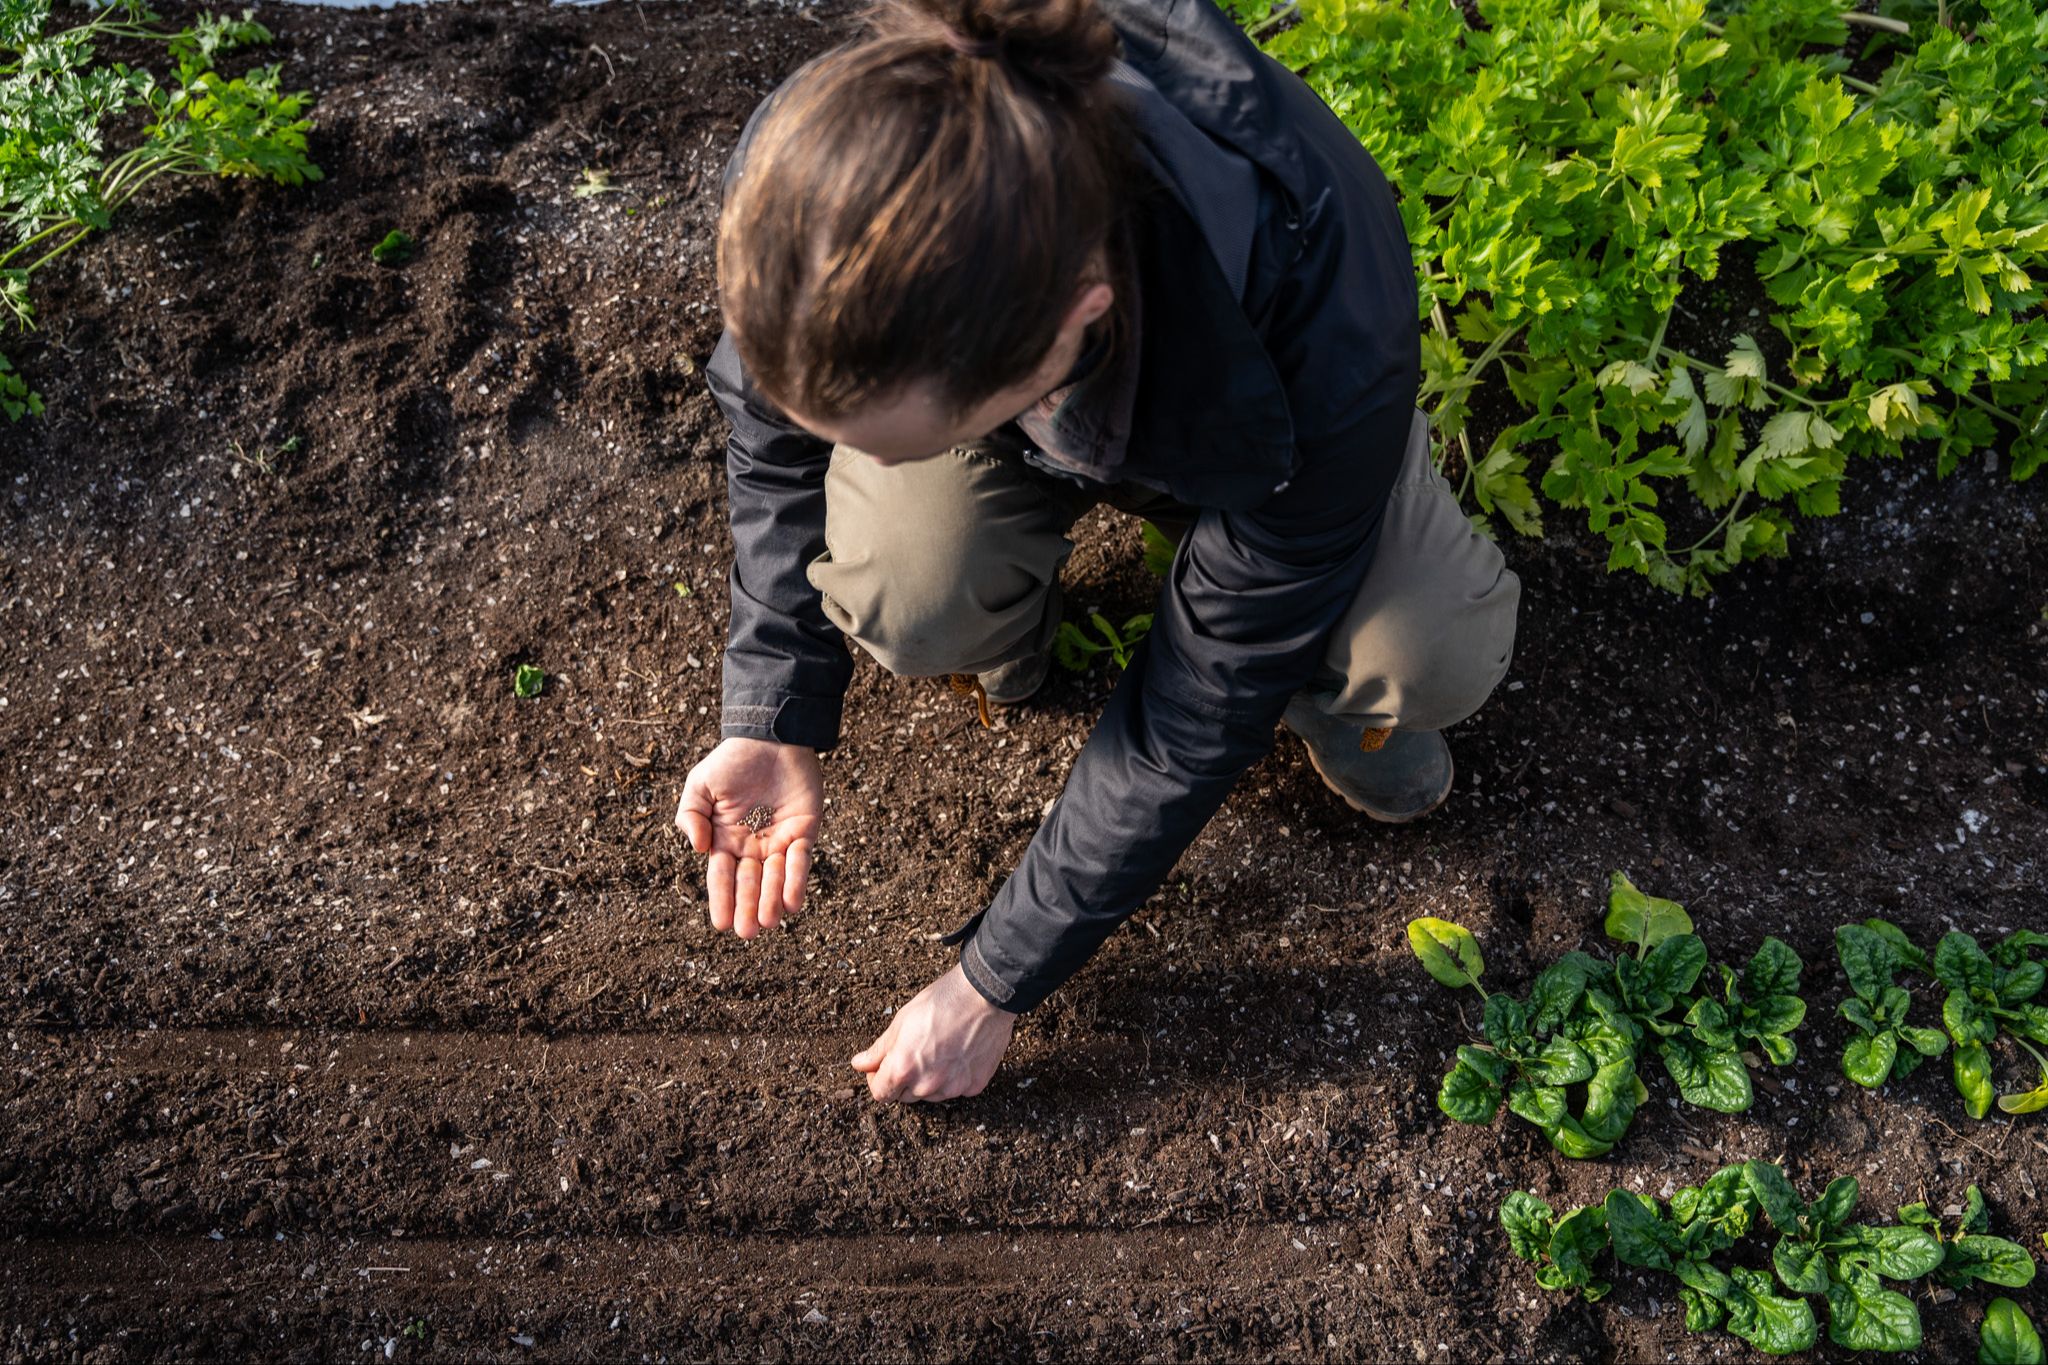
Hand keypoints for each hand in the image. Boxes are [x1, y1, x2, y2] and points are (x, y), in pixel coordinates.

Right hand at [675, 737, 823, 937]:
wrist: (769, 736)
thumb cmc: (732, 761)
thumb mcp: (699, 786)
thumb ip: (690, 816)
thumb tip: (700, 849)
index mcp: (725, 841)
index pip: (722, 877)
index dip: (722, 900)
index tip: (721, 924)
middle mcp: (752, 847)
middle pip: (749, 884)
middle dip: (748, 909)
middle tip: (748, 932)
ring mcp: (779, 841)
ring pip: (775, 879)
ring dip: (772, 901)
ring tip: (768, 921)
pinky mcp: (804, 831)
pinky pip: (800, 861)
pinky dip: (797, 881)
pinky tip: (793, 903)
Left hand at [851, 964, 1017, 1101]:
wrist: (984, 996)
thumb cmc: (942, 1001)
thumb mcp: (902, 1020)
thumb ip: (879, 1049)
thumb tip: (859, 1064)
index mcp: (903, 1068)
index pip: (880, 1093)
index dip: (877, 1079)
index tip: (882, 1066)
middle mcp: (926, 1085)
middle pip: (905, 1096)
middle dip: (903, 1079)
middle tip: (913, 1052)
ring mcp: (952, 1088)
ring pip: (931, 1094)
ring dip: (928, 1080)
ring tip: (938, 1050)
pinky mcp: (974, 1086)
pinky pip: (956, 1089)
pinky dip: (953, 1077)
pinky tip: (958, 1054)